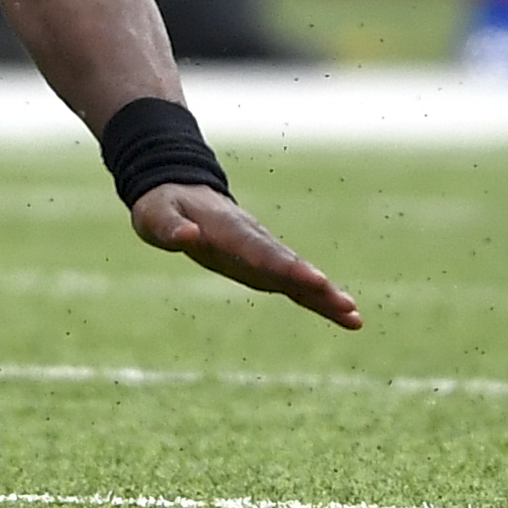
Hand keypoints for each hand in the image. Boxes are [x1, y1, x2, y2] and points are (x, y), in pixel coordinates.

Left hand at [130, 182, 363, 329]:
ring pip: (298, 274)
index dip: (282, 265)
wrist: (180, 190)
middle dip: (313, 284)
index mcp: (226, 229)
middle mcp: (253, 240)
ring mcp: (262, 253)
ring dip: (324, 295)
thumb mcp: (154, 214)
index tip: (312, 279)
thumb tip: (188, 237)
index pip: (257, 249)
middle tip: (343, 303)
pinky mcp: (265, 266)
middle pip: (287, 263)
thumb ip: (169, 226)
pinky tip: (347, 316)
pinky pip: (295, 284)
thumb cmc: (163, 206)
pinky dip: (319, 299)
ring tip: (353, 316)